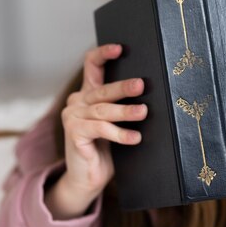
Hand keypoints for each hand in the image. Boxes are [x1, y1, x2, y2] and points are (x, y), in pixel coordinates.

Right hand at [45, 44, 146, 218]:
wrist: (88, 178)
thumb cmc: (107, 148)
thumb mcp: (116, 123)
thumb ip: (124, 107)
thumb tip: (153, 94)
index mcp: (87, 94)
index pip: (91, 65)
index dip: (103, 54)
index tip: (120, 48)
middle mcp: (77, 102)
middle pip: (102, 89)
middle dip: (123, 87)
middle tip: (142, 85)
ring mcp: (73, 117)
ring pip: (103, 110)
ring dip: (125, 112)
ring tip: (143, 112)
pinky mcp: (74, 134)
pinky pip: (99, 130)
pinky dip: (119, 134)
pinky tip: (135, 138)